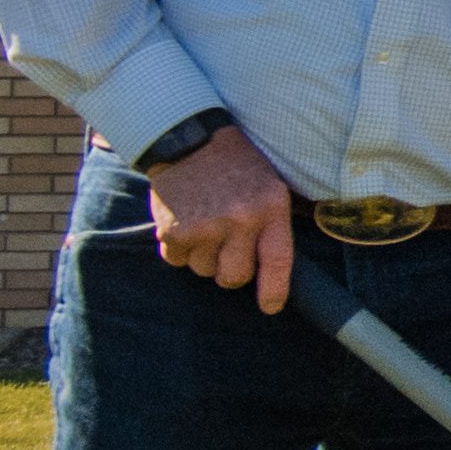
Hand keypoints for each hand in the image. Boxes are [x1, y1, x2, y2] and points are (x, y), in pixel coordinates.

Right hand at [146, 126, 300, 311]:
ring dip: (203, 257)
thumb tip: (271, 270)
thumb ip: (273, 225)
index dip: (274, 290)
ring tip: (205, 225)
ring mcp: (205, 227)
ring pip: (204, 271)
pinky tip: (184, 223)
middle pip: (235, 276)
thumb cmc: (236, 167)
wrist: (189, 141)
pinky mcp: (173, 232)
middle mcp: (239, 221)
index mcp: (270, 209)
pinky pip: (177, 261)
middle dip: (230, 271)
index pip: (277, 261)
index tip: (270, 307)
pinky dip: (179, 250)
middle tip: (226, 248)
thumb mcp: (270, 187)